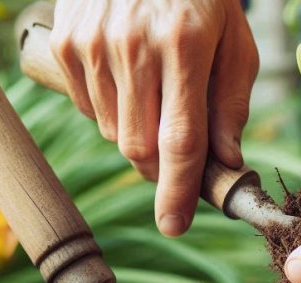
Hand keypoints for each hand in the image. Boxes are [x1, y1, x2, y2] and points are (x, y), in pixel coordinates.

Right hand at [50, 0, 258, 235]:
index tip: (175, 224)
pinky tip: (130, 81)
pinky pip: (89, 109)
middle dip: (161, 170)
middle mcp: (133, 46)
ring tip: (157, 96)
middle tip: (179, 158)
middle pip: (140, 148)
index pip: (180, 140)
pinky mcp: (66, 43)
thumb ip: (231, 104)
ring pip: (114, 133)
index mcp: (185, 45)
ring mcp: (93, 44)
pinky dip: (112, 113)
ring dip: (139, 138)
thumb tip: (227, 162)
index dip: (178, 191)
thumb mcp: (234, 41)